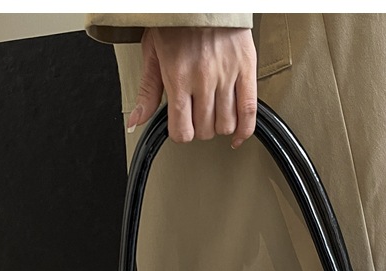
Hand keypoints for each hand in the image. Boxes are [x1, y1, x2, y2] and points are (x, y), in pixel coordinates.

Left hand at [126, 26, 257, 148]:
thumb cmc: (176, 21)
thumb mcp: (152, 53)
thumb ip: (147, 91)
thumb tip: (136, 121)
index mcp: (178, 77)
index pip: (182, 130)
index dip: (181, 134)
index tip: (181, 128)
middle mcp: (203, 79)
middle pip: (205, 130)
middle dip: (200, 129)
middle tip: (198, 117)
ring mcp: (226, 75)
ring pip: (226, 124)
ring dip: (219, 127)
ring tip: (215, 115)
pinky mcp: (246, 69)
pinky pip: (249, 111)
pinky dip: (245, 129)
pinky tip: (237, 134)